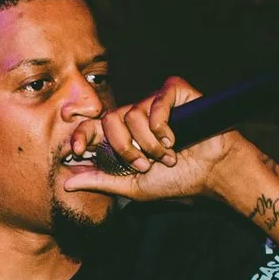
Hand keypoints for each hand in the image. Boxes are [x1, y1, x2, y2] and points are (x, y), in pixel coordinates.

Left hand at [59, 76, 244, 202]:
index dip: (80, 135)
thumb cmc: (177, 179)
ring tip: (166, 155)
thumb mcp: (132, 187)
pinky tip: (174, 139)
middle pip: (109, 119)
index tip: (76, 151)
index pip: (92, 126)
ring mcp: (154, 103)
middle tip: (143, 164)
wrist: (212, 173)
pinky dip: (162, 125)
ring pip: (133, 114)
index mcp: (123, 136)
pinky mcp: (174, 92)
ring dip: (149, 143)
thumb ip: (101, 182)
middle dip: (124, 148)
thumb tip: (66, 184)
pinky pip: (156, 100)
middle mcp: (135, 116)